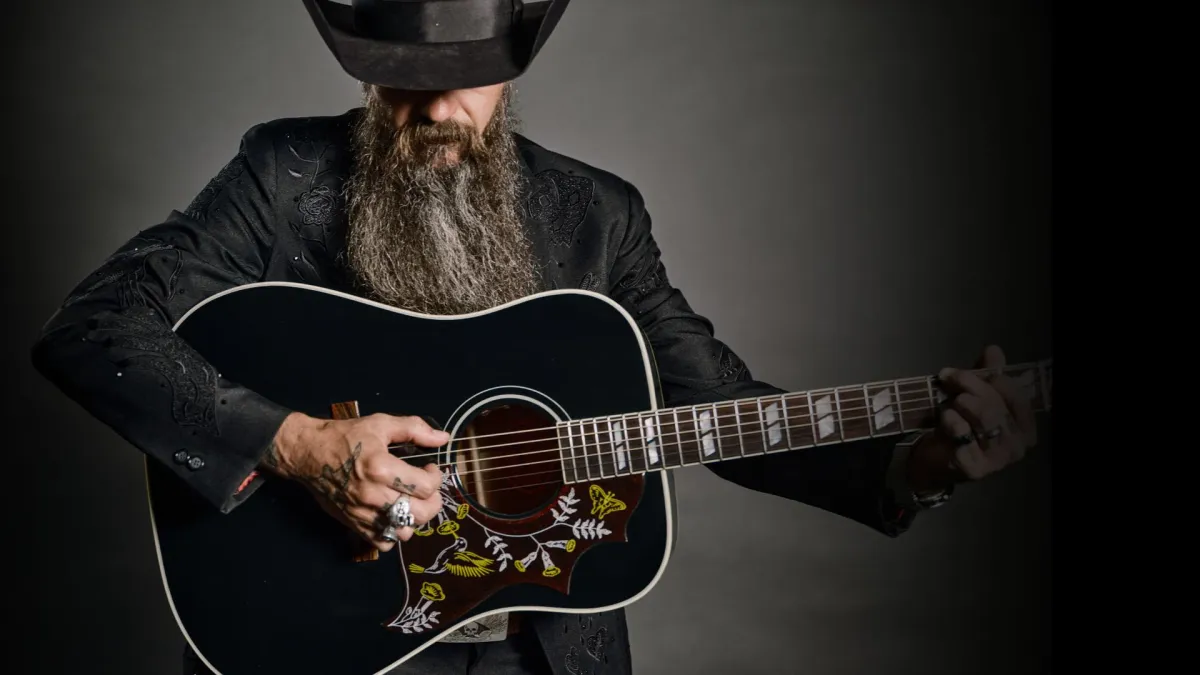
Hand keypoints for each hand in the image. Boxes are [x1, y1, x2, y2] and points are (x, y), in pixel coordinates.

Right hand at [263, 411, 448, 551]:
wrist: (308, 453)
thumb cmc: (344, 437)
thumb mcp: (381, 424)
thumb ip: (415, 429)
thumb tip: (443, 438)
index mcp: (381, 468)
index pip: (426, 486)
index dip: (436, 477)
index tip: (429, 468)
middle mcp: (373, 495)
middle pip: (421, 514)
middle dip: (432, 501)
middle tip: (425, 489)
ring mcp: (363, 513)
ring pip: (405, 532)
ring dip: (414, 518)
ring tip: (409, 502)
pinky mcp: (354, 523)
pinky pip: (384, 542)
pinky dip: (393, 533)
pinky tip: (393, 515)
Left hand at [907, 345, 1037, 492]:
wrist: (935, 459)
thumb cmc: (962, 425)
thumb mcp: (974, 396)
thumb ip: (986, 375)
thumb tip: (994, 350)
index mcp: (1025, 425)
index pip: (1016, 395)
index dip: (990, 379)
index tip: (962, 372)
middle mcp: (1018, 444)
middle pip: (996, 406)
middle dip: (969, 387)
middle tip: (948, 379)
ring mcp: (999, 460)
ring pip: (983, 420)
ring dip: (960, 405)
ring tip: (947, 403)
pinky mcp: (976, 469)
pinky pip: (963, 437)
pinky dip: (952, 423)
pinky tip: (945, 421)